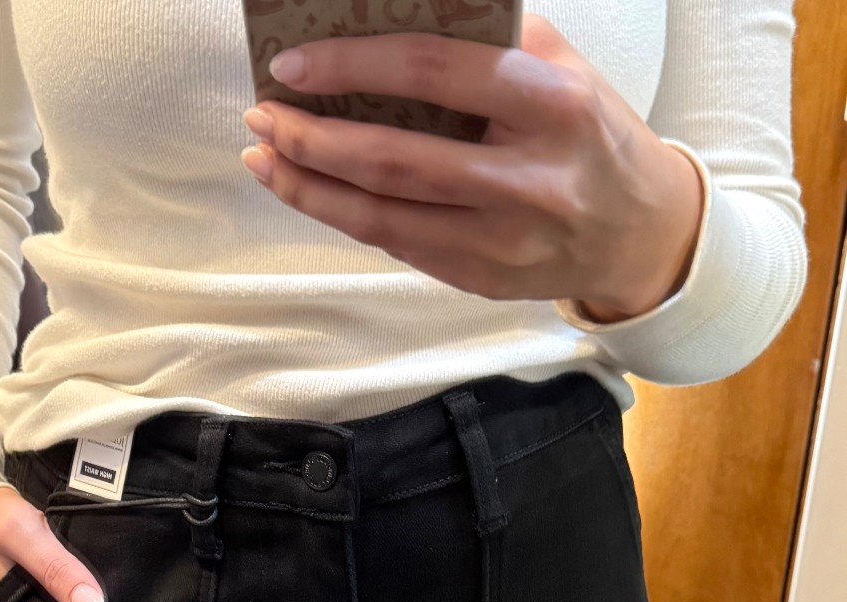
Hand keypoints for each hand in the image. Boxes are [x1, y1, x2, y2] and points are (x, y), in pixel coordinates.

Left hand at [239, 14, 704, 319]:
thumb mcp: (562, 69)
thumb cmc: (591, 135)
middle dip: (312, 137)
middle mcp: (528, 178)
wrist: (638, 232)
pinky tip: (312, 191)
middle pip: (394, 158)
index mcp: (552, 105)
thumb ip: (490, 42)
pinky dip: (347, 216)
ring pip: (383, 217)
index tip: (293, 64)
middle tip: (262, 116)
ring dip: (311, 188)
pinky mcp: (482, 278)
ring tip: (265, 159)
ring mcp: (503, 240)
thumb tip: (389, 19)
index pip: (434, 71)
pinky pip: (398, 244)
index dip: (353, 64)